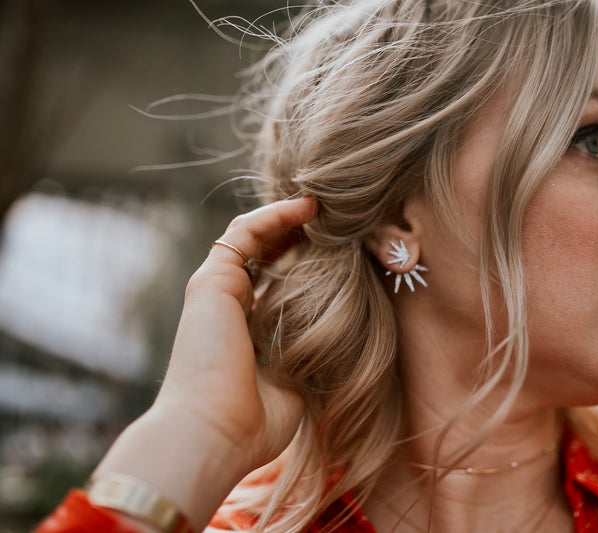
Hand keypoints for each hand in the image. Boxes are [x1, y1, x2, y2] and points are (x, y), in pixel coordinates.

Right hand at [92, 196, 316, 530]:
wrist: (213, 434)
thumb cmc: (253, 423)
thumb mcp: (293, 389)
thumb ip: (304, 364)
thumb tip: (329, 353)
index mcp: (244, 332)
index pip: (273, 286)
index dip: (304, 266)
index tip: (339, 255)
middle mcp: (227, 307)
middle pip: (263, 256)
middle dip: (298, 236)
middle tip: (335, 223)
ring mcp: (216, 291)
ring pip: (252, 238)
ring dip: (287, 218)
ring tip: (324, 206)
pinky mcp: (212, 280)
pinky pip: (245, 233)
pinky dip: (275, 216)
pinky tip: (307, 207)